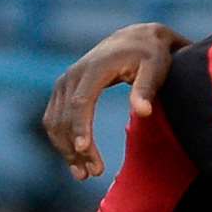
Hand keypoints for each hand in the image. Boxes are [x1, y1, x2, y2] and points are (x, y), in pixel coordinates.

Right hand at [43, 22, 190, 179]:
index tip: (85, 151)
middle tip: (93, 173)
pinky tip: (77, 160)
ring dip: (66, 149)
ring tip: (85, 173)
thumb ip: (147, 88)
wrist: (134, 38)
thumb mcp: (156, 67)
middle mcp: (73, 75)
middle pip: (64, 116)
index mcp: (95, 68)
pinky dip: (61, 141)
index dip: (80, 127)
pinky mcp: (62, 90)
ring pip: (55, 121)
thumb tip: (143, 112)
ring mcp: (64, 82)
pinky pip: (54, 119)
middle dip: (75, 147)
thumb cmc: (150, 54)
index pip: (81, 102)